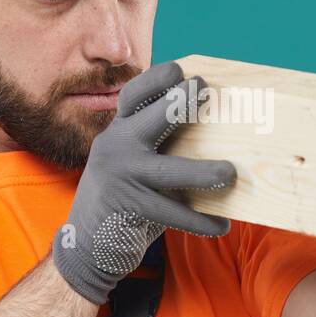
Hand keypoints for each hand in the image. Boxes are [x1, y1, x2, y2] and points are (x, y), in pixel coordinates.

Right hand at [51, 61, 236, 305]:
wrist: (86, 246)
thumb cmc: (125, 198)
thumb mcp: (134, 163)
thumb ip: (160, 146)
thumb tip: (218, 130)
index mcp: (119, 131)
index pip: (134, 96)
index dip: (155, 80)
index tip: (180, 70)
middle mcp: (116, 147)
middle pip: (151, 117)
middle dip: (179, 102)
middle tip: (204, 91)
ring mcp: (121, 177)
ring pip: (168, 171)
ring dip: (202, 172)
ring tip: (229, 173)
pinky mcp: (128, 208)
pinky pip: (172, 214)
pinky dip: (200, 221)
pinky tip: (222, 224)